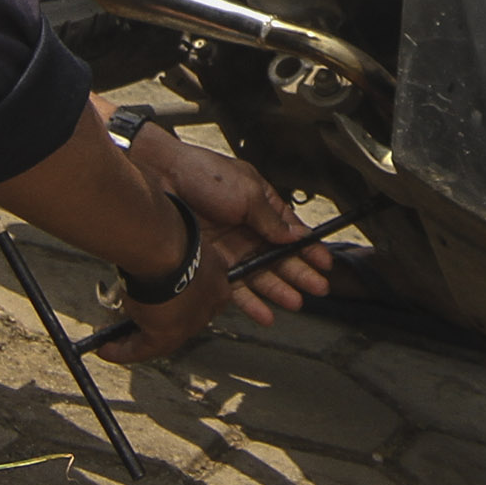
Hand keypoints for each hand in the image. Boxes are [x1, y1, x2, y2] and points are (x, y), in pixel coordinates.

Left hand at [94, 133, 329, 363]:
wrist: (161, 178)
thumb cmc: (202, 173)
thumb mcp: (248, 191)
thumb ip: (271, 218)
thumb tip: (294, 235)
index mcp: (260, 206)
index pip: (291, 232)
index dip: (309, 249)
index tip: (324, 264)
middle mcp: (246, 228)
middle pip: (279, 257)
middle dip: (300, 274)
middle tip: (318, 289)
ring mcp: (229, 247)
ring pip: (260, 275)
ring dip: (279, 290)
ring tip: (295, 303)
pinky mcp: (212, 263)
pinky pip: (235, 286)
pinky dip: (251, 301)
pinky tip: (264, 311)